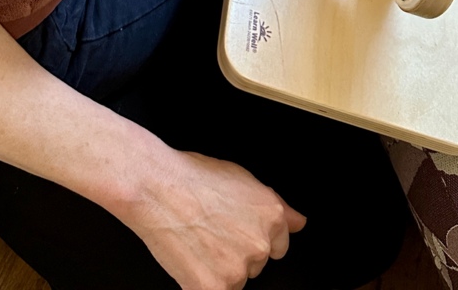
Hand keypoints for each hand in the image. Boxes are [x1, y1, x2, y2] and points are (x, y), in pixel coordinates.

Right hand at [129, 149, 305, 289]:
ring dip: (220, 269)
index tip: (235, 230)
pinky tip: (191, 259)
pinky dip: (203, 282)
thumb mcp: (242, 178)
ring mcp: (238, 269)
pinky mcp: (214, 288)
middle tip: (212, 231)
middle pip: (256, 263)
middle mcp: (260, 244)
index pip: (277, 245)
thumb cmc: (193, 178)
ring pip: (236, 280)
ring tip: (199, 240)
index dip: (252, 237)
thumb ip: (276, 205)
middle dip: (237, 252)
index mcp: (271, 216)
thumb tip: (299, 222)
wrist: (157, 188)